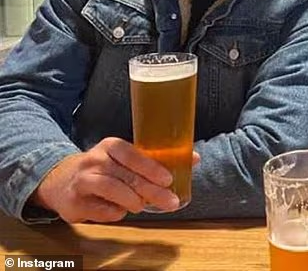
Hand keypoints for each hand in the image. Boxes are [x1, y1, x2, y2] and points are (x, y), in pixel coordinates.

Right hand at [31, 137, 196, 222]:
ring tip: (142, 206)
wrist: (61, 180)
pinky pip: (98, 209)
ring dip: (132, 200)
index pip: (132, 154)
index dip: (150, 167)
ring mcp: (82, 180)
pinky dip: (113, 212)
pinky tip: (122, 212)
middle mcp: (95, 160)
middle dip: (151, 190)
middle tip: (170, 201)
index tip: (168, 179)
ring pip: (110, 189)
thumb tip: (194, 158)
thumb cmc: (105, 168)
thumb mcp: (126, 159)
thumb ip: (156, 159)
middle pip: (126, 175)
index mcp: (111, 146)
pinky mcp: (74, 202)